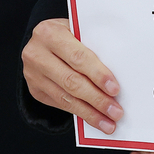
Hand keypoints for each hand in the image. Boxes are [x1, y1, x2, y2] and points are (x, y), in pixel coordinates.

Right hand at [21, 18, 123, 133]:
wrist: (42, 39)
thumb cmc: (69, 33)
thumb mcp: (79, 30)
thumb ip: (93, 45)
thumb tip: (120, 71)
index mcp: (50, 33)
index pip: (78, 58)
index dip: (98, 75)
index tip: (115, 89)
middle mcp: (37, 54)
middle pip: (71, 81)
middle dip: (96, 99)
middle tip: (116, 112)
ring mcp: (33, 74)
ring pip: (65, 98)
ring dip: (89, 113)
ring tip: (108, 122)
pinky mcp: (35, 90)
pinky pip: (60, 104)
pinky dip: (80, 112)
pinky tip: (94, 118)